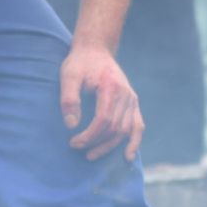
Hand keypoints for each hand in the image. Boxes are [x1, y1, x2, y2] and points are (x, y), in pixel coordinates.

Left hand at [60, 40, 143, 161]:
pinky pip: (138, 126)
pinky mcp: (133, 102)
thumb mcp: (68, 76)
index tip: (73, 142)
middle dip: (96, 142)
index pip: (104, 119)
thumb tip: (71, 125)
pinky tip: (127, 156)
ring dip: (110, 146)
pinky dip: (134, 142)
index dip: (89, 135)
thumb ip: (69, 99)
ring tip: (91, 155)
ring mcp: (132, 99)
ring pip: (126, 131)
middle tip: (77, 148)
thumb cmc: (80, 63)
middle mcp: (126, 95)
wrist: (95, 49)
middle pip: (115, 128)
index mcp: (111, 87)